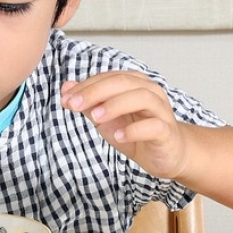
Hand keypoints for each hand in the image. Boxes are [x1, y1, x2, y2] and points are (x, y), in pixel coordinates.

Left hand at [61, 71, 188, 178]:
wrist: (166, 155)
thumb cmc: (136, 131)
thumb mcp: (106, 118)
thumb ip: (88, 103)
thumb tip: (66, 88)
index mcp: (134, 84)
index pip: (107, 78)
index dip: (85, 86)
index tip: (65, 99)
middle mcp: (150, 91)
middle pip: (123, 82)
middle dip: (95, 92)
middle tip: (73, 105)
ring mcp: (161, 110)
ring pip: (142, 97)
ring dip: (115, 105)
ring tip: (95, 118)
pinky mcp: (167, 131)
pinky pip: (154, 126)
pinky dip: (134, 130)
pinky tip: (118, 136)